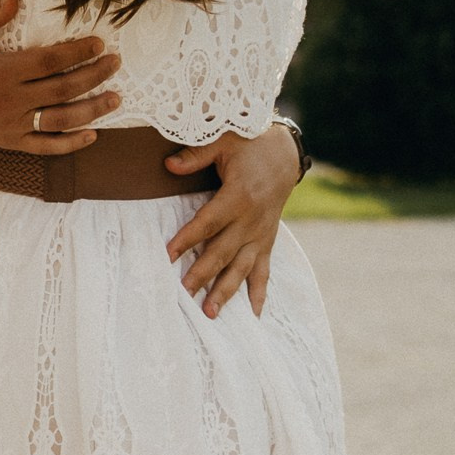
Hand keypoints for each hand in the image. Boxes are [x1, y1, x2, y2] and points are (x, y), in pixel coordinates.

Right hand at [0, 0, 121, 153]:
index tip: (98, 44)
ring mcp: (10, 125)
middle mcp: (8, 101)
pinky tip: (93, 134)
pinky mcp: (9, 142)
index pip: (50, 62)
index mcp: (0, 72)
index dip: (78, 52)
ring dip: (92, 110)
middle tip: (115, 63)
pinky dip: (71, 143)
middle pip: (63, 89)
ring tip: (116, 97)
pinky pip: (45, 146)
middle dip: (95, 75)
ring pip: (61, 120)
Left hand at [163, 121, 299, 318]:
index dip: (188, 238)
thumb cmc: (251, 144)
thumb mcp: (224, 140)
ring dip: (226, 291)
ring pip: (242, 267)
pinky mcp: (267, 240)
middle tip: (184, 293)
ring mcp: (261, 234)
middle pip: (223, 251)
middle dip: (202, 273)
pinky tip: (253, 314)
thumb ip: (196, 155)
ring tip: (210, 312)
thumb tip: (169, 165)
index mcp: (239, 196)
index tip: (168, 254)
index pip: (208, 222)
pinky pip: (264, 270)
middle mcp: (252, 220)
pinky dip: (260, 293)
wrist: (285, 153)